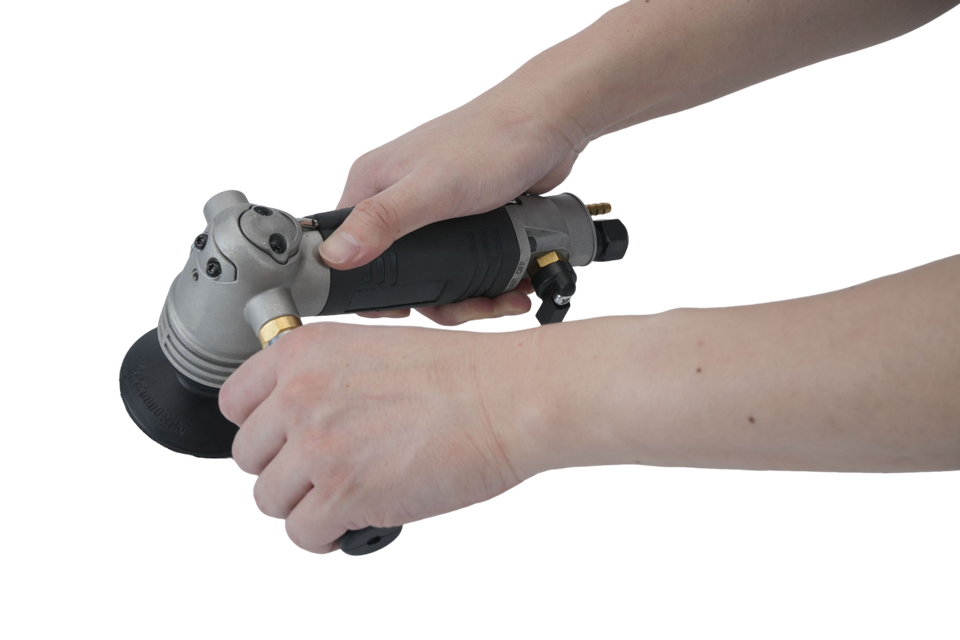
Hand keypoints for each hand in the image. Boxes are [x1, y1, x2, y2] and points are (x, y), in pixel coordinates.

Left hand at [220, 320, 540, 555]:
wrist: (507, 399)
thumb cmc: (462, 374)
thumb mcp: (374, 346)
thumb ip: (326, 376)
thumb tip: (304, 416)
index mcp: (304, 352)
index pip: (234, 402)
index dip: (260, 429)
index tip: (279, 441)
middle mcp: (300, 397)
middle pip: (248, 458)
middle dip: (282, 472)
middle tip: (318, 477)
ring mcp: (317, 448)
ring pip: (268, 501)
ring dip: (301, 507)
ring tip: (336, 504)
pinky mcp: (343, 496)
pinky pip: (301, 536)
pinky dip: (323, 539)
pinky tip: (349, 526)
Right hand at [319, 84, 593, 326]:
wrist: (550, 120)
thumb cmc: (490, 140)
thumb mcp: (431, 187)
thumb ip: (382, 220)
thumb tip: (332, 254)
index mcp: (370, 185)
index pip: (347, 251)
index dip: (372, 290)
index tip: (407, 311)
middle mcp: (396, 197)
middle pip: (400, 272)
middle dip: (438, 301)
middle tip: (469, 309)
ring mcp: (432, 210)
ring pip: (438, 273)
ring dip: (470, 296)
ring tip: (503, 299)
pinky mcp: (465, 219)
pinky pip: (467, 262)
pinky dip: (489, 281)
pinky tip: (513, 286)